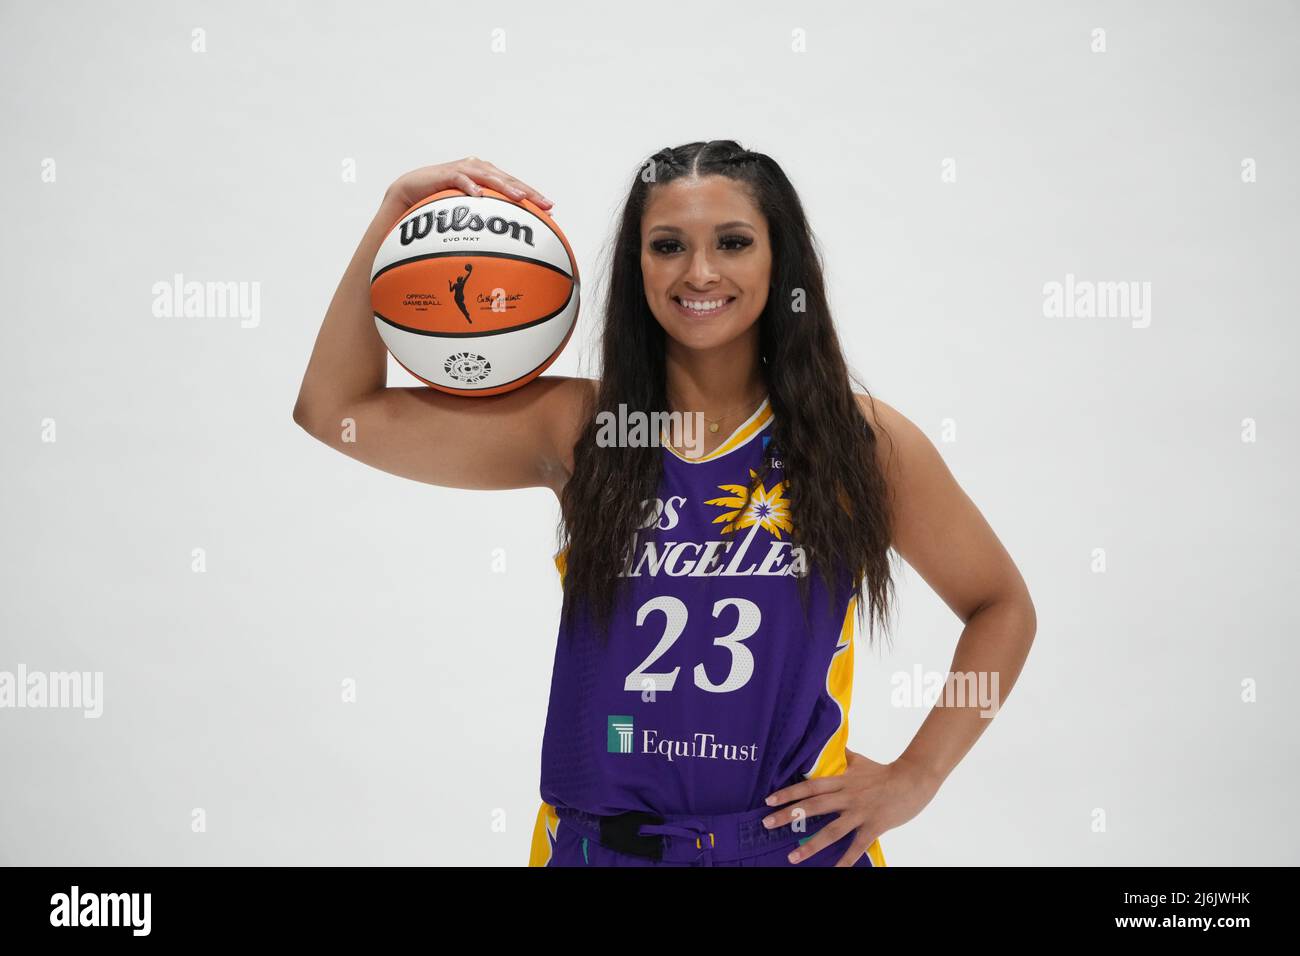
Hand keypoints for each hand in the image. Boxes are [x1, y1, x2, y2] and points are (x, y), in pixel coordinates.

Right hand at [383, 156, 553, 212]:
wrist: (411, 190)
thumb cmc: (441, 203)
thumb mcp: (466, 213)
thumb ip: (483, 222)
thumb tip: (504, 246)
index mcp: (487, 177)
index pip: (515, 186)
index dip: (533, 196)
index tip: (551, 210)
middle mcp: (479, 169)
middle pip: (508, 180)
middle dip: (528, 192)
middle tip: (544, 205)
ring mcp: (463, 169)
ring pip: (489, 177)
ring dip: (505, 187)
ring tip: (519, 198)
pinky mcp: (445, 173)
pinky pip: (460, 179)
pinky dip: (469, 186)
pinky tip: (479, 195)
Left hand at [761, 749, 939, 865]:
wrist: (913, 779)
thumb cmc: (885, 771)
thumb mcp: (860, 761)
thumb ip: (843, 757)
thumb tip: (830, 746)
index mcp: (842, 780)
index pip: (810, 786)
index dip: (789, 793)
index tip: (769, 800)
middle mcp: (847, 795)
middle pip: (813, 806)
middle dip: (788, 816)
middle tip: (766, 824)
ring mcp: (860, 812)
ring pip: (832, 830)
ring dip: (810, 845)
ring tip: (792, 858)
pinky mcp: (874, 826)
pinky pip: (857, 846)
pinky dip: (846, 860)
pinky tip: (835, 871)